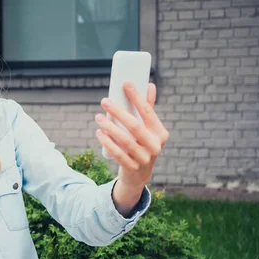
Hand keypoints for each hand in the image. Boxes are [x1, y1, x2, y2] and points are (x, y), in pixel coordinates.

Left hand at [95, 82, 169, 214]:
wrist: (138, 175)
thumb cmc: (142, 144)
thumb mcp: (147, 129)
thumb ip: (148, 109)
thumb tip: (149, 85)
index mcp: (160, 133)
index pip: (148, 112)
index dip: (137, 97)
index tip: (126, 83)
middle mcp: (155, 146)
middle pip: (135, 126)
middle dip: (118, 112)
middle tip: (104, 101)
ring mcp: (144, 158)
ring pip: (125, 140)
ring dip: (109, 127)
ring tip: (98, 117)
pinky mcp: (132, 168)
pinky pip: (118, 154)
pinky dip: (107, 142)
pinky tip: (99, 133)